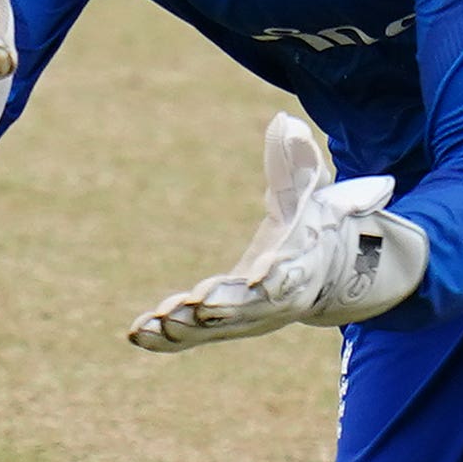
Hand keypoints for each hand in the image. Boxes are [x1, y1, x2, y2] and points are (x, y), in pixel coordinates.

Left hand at [128, 113, 428, 351]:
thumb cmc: (313, 222)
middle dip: (220, 309)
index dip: (274, 279)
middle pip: (247, 311)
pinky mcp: (224, 326)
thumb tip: (287, 122)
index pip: (288, 276)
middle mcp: (274, 302)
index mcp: (299, 267)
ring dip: (184, 329)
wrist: (325, 270)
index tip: (258, 278)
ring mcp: (248, 319)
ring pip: (215, 330)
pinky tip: (137, 332)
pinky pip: (194, 338)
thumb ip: (298, 161)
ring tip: (153, 322)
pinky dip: (167, 339)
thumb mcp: (311, 188)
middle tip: (190, 306)